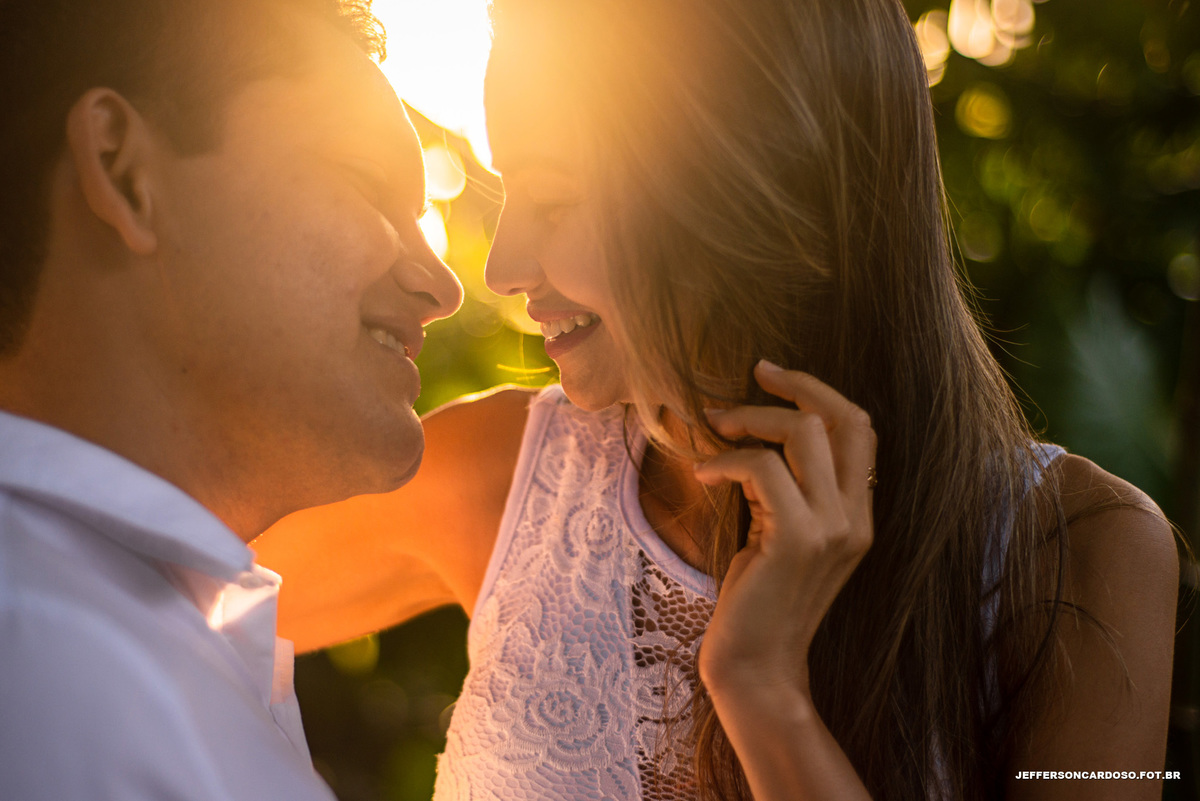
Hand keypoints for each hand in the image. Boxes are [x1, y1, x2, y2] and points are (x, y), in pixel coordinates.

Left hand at [694, 360, 876, 702]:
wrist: (756, 667)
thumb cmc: (757, 601)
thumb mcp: (780, 535)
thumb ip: (786, 491)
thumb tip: (757, 437)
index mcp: (858, 515)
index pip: (861, 428)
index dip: (819, 390)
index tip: (772, 374)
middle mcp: (855, 518)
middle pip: (844, 417)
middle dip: (793, 386)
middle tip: (748, 379)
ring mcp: (831, 528)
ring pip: (803, 433)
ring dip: (749, 419)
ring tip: (713, 429)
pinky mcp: (795, 539)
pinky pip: (761, 467)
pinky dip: (725, 460)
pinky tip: (702, 475)